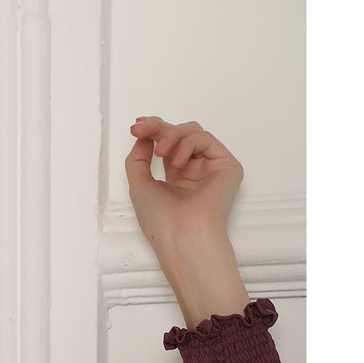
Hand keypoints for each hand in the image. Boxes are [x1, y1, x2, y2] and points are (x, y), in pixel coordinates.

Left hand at [124, 116, 243, 251]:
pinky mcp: (226, 165)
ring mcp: (210, 167)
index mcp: (175, 177)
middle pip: (180, 134)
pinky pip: (206, 139)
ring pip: (193, 132)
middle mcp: (194, 171)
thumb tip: (143, 136)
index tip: (137, 127)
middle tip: (142, 128)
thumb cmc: (161, 221)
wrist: (182, 236)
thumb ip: (138, 159)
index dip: (153, 132)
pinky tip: (177, 162)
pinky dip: (188, 144)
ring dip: (172, 136)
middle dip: (158, 128)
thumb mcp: (139, 185)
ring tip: (161, 152)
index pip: (167, 145)